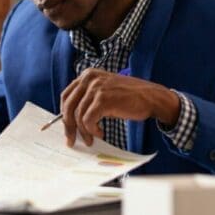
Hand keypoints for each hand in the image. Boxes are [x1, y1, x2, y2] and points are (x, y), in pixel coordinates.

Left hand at [60, 68, 179, 146]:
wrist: (151, 97)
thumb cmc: (128, 97)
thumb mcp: (104, 90)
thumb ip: (88, 98)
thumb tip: (70, 120)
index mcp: (87, 75)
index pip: (66, 96)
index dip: (63, 114)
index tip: (67, 128)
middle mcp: (89, 78)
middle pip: (68, 106)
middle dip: (68, 126)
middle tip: (72, 140)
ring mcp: (96, 88)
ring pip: (78, 115)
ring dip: (84, 132)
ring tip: (92, 139)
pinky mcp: (103, 99)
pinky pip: (88, 120)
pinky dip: (92, 130)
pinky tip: (100, 133)